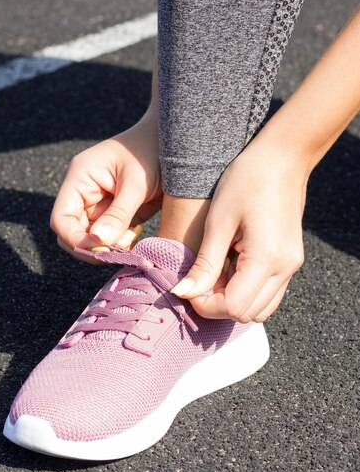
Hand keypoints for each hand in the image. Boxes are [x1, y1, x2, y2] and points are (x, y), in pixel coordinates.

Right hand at [50, 113, 162, 260]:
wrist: (176, 142)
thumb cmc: (153, 151)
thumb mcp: (137, 183)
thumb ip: (118, 214)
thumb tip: (98, 242)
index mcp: (80, 178)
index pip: (61, 219)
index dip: (75, 239)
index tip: (100, 249)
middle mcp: (84, 193)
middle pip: (72, 233)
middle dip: (91, 247)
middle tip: (119, 250)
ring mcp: (100, 205)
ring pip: (92, 239)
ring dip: (108, 247)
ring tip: (131, 239)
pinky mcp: (116, 214)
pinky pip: (110, 237)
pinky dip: (120, 244)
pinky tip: (136, 236)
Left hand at [171, 140, 308, 322]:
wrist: (283, 157)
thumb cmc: (247, 179)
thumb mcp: (219, 221)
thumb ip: (203, 263)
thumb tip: (182, 294)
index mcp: (267, 258)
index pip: (234, 307)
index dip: (205, 304)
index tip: (187, 287)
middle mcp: (285, 268)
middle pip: (247, 314)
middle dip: (217, 305)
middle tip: (198, 281)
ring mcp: (291, 266)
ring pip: (260, 309)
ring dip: (233, 300)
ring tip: (214, 274)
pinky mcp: (289, 261)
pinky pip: (268, 293)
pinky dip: (246, 290)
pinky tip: (229, 268)